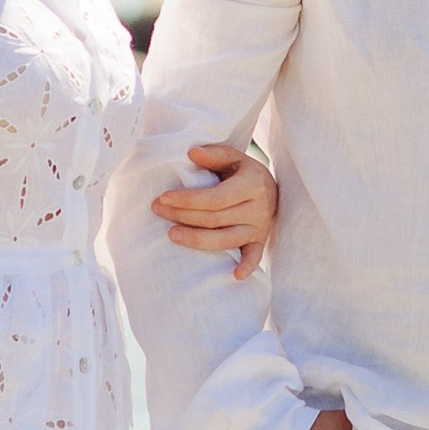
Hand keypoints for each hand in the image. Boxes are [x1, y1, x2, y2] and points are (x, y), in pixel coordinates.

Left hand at [149, 141, 278, 278]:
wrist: (271, 187)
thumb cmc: (243, 171)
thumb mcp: (233, 157)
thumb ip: (214, 154)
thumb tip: (191, 153)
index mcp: (252, 184)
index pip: (215, 198)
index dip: (188, 200)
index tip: (164, 197)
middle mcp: (258, 208)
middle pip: (215, 219)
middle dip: (183, 216)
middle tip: (157, 210)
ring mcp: (260, 227)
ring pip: (226, 240)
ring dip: (197, 240)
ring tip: (171, 234)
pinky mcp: (260, 241)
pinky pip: (254, 256)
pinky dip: (247, 266)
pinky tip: (235, 276)